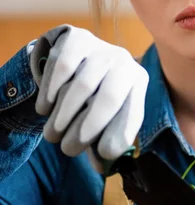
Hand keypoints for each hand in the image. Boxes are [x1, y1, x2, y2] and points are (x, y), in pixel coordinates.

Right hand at [30, 24, 148, 171]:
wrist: (80, 57)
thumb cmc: (95, 95)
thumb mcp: (107, 115)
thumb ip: (105, 139)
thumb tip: (103, 165)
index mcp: (138, 83)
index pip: (133, 114)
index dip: (117, 138)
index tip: (101, 155)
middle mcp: (125, 62)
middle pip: (109, 99)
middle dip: (86, 129)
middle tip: (67, 150)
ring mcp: (101, 47)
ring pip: (83, 86)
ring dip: (64, 116)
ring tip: (53, 134)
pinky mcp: (77, 39)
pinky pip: (62, 68)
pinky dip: (51, 92)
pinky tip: (45, 108)